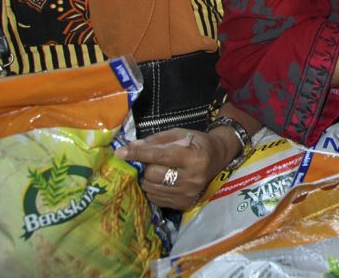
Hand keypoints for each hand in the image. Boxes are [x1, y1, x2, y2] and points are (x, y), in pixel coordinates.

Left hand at [115, 127, 236, 209]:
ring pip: (151, 188)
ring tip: (158, 170)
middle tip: (152, 161)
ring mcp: (188, 193)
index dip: (139, 153)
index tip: (121, 152)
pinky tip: (163, 180)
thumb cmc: (197, 143)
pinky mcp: (184, 204)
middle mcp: (192, 178)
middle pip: (152, 174)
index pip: (160, 156)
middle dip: (146, 166)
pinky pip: (155, 198)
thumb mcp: (180, 134)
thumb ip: (156, 140)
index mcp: (194, 157)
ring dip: (148, 178)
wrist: (217, 158)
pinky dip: (153, 188)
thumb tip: (131, 147)